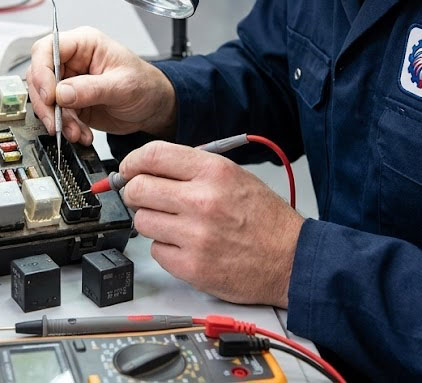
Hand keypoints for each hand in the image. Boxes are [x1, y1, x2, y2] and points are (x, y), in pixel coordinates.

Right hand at [26, 26, 175, 145]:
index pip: (47, 49)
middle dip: (46, 103)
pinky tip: (81, 134)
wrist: (153, 108)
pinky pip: (56, 115)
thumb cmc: (145, 85)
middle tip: (56, 122)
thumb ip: (91, 89)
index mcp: (84, 44)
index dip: (42, 71)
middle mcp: (72, 61)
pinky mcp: (70, 103)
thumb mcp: (122, 85)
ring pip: (45, 100)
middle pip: (39, 76)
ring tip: (76, 132)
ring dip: (56, 120)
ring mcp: (69, 82)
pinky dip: (65, 128)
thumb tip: (62, 93)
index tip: (50, 95)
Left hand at [121, 141, 303, 307]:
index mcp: (214, 172)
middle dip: (135, 192)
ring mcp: (196, 235)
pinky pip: (155, 250)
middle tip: (145, 198)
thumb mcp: (234, 176)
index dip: (132, 162)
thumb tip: (148, 167)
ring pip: (142, 221)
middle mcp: (202, 200)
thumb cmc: (265, 219)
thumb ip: (192, 168)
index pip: (152, 155)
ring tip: (176, 224)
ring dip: (152, 222)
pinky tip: (186, 245)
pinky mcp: (192, 266)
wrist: (292, 260)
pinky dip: (165, 248)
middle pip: (138, 188)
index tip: (129, 169)